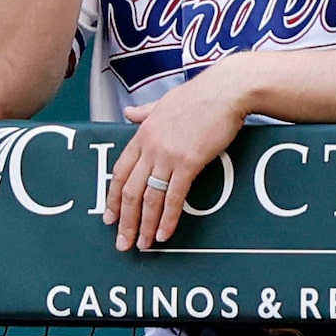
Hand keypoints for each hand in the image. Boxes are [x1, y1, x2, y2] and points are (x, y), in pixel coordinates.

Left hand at [104, 66, 252, 250]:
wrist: (226, 90)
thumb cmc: (199, 95)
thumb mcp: (164, 103)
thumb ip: (144, 112)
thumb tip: (128, 112)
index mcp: (141, 135)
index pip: (119, 173)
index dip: (113, 198)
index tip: (109, 218)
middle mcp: (149, 147)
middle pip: (129, 191)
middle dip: (124, 221)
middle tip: (122, 243)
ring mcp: (167, 155)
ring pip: (149, 198)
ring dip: (144, 225)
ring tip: (141, 245)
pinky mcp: (189, 162)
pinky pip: (174, 196)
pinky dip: (168, 218)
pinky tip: (163, 234)